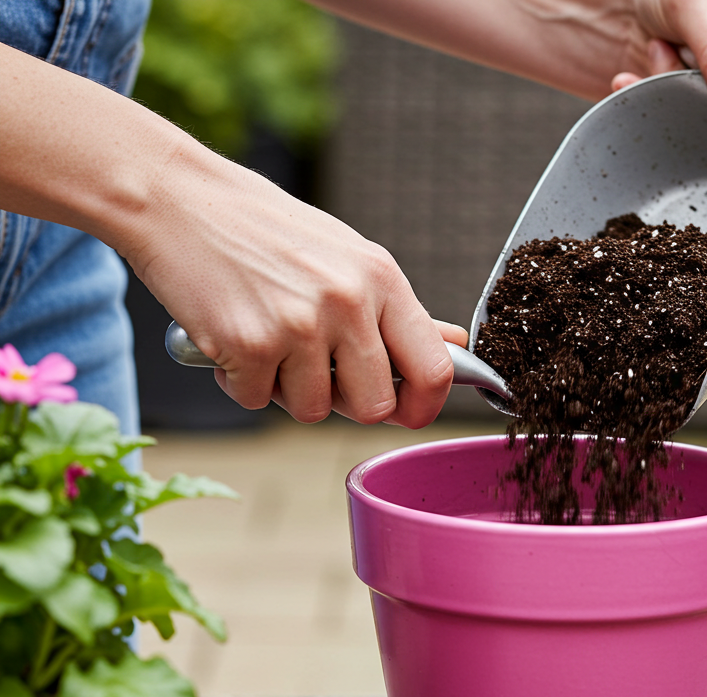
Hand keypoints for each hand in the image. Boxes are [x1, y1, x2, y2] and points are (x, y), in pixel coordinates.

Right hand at [128, 152, 461, 426]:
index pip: (433, 369)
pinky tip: (230, 339)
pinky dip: (240, 382)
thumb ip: (397, 310)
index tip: (408, 412)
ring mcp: (298, 325)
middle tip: (317, 373)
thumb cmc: (265, 229)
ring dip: (286, 391)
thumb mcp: (347, 256)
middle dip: (346, 405)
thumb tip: (453, 343)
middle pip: (374, 407)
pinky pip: (256, 401)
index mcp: (382, 279)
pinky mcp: (247, 344)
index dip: (424, 406)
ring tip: (267, 342)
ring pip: (311, 411)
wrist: (177, 198)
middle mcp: (347, 302)